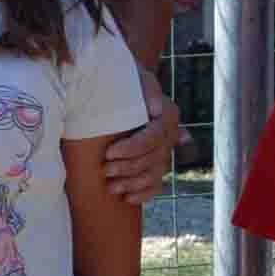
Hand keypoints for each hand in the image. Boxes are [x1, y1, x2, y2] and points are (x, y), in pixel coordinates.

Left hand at [102, 74, 180, 202]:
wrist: (119, 84)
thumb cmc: (123, 81)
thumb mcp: (133, 77)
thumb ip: (145, 88)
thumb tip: (155, 109)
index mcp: (168, 114)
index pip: (153, 138)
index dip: (132, 149)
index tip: (109, 152)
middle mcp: (169, 134)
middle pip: (154, 159)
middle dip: (128, 168)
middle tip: (105, 170)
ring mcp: (164, 152)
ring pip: (155, 175)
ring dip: (133, 184)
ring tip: (110, 187)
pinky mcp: (155, 165)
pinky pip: (156, 186)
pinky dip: (143, 194)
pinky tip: (126, 199)